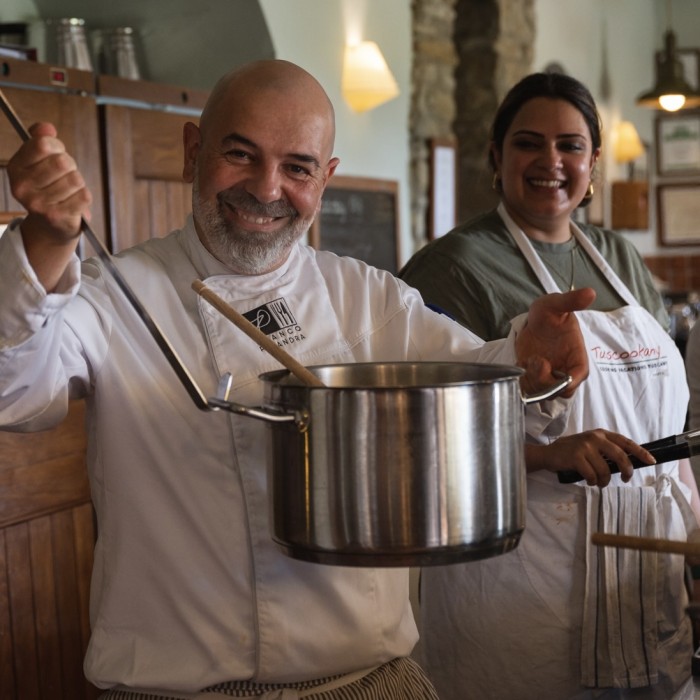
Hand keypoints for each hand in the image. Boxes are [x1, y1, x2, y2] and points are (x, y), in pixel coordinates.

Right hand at [8, 122, 90, 242]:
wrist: (50, 225)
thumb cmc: (48, 186)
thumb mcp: (39, 161)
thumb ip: (42, 139)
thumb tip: (47, 128)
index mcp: (15, 168)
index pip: (42, 144)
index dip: (57, 146)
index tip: (57, 153)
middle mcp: (22, 187)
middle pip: (62, 162)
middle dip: (70, 166)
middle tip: (65, 175)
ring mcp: (39, 204)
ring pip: (75, 179)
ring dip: (78, 183)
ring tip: (68, 190)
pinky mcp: (57, 216)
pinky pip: (84, 196)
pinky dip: (84, 197)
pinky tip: (74, 202)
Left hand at [516, 288, 595, 398]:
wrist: (533, 322)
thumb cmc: (547, 314)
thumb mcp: (555, 303)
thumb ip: (570, 301)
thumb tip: (590, 293)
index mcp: (577, 358)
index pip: (578, 377)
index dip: (565, 379)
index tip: (547, 364)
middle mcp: (566, 371)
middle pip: (558, 390)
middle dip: (543, 379)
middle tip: (534, 359)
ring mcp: (551, 378)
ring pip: (543, 392)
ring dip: (531, 378)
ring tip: (527, 359)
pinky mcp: (537, 381)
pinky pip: (530, 391)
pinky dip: (523, 381)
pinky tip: (522, 364)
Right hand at [525, 430, 655, 486]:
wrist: (549, 453)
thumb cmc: (572, 451)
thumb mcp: (591, 445)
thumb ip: (606, 449)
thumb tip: (628, 463)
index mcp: (601, 434)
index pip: (626, 442)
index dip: (640, 452)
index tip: (651, 461)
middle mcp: (594, 438)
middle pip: (620, 456)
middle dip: (626, 470)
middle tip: (625, 479)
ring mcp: (585, 447)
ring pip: (605, 470)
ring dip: (604, 481)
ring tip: (599, 482)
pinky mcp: (576, 457)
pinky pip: (592, 475)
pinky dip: (592, 482)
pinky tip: (588, 481)